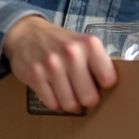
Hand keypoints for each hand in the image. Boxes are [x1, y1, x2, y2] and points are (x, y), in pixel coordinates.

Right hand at [1, 16, 117, 112]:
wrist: (27, 33)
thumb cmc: (61, 43)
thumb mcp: (84, 44)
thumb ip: (98, 62)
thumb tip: (111, 90)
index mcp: (89, 44)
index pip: (108, 79)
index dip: (105, 87)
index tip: (101, 85)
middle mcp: (71, 53)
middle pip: (90, 97)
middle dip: (88, 100)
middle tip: (85, 96)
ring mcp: (51, 65)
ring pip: (70, 104)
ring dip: (72, 105)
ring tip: (71, 96)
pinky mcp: (35, 75)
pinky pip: (52, 104)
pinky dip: (56, 103)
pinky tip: (56, 94)